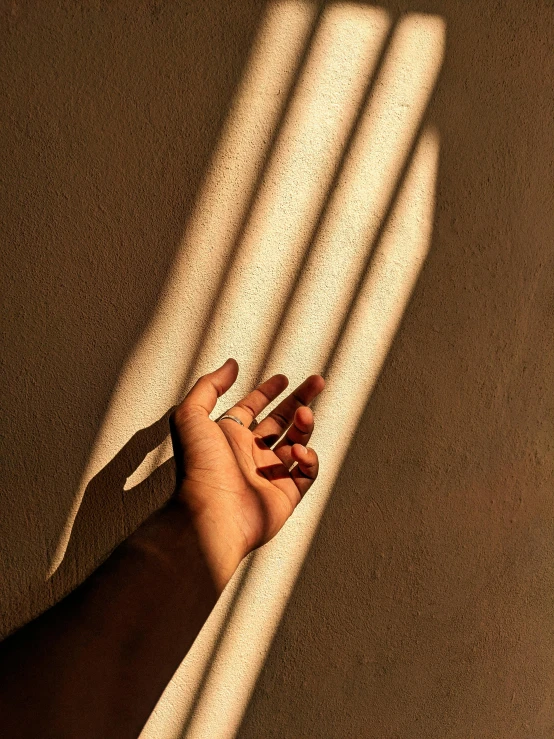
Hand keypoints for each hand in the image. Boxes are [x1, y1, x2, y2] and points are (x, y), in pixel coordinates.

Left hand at [170, 359, 323, 588]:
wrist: (210, 515)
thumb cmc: (198, 467)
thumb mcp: (191, 416)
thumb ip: (209, 386)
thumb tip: (232, 364)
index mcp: (229, 437)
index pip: (252, 408)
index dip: (268, 392)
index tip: (285, 378)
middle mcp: (250, 455)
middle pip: (281, 421)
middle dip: (300, 400)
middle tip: (318, 381)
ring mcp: (269, 475)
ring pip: (297, 443)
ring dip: (304, 426)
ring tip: (304, 416)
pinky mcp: (286, 496)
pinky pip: (306, 472)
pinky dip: (308, 459)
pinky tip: (298, 453)